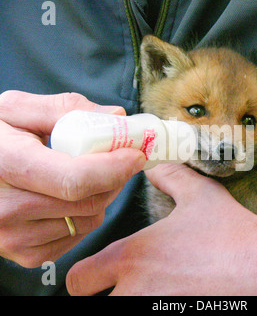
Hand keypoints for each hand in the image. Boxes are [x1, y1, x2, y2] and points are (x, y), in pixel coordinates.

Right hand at [0, 90, 145, 267]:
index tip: (135, 155)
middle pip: (89, 202)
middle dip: (114, 179)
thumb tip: (117, 117)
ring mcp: (13, 238)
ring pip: (89, 221)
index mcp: (5, 164)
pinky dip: (85, 216)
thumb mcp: (16, 110)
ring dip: (102, 197)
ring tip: (89, 176)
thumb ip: (66, 109)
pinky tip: (70, 198)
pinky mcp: (24, 255)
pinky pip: (78, 236)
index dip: (114, 168)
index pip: (74, 179)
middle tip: (118, 160)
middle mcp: (4, 209)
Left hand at [66, 163, 256, 295]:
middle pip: (96, 307)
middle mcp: (134, 292)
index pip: (78, 281)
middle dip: (109, 297)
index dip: (88, 279)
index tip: (101, 278)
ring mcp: (153, 314)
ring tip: (161, 294)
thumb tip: (154, 168)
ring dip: (133, 303)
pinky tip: (183, 300)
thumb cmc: (235, 232)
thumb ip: (172, 177)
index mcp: (132, 257)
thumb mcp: (202, 195)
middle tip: (133, 288)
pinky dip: (162, 311)